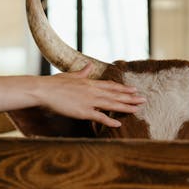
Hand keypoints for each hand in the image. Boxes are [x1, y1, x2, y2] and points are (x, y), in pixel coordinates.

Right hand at [0, 64, 144, 126]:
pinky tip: (119, 123)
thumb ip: (82, 72)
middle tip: (144, 99)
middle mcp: (92, 91)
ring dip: (126, 107)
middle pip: (115, 94)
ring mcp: (89, 101)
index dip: (123, 88)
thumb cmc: (54, 83)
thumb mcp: (71, 75)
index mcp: (90, 83)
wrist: (43, 90)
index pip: (111, 86)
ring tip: (138, 109)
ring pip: (111, 104)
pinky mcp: (83, 111)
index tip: (134, 89)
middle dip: (130, 97)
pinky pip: (99, 117)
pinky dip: (109, 120)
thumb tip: (89, 66)